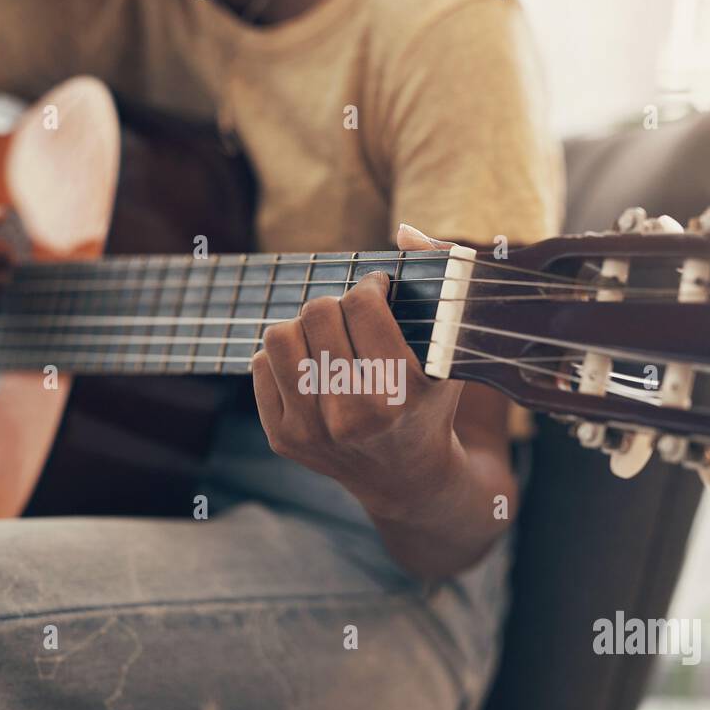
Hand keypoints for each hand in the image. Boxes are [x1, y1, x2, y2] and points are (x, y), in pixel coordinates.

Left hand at [251, 223, 465, 517]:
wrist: (408, 478)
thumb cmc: (431, 401)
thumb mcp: (450, 348)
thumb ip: (442, 279)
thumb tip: (404, 230)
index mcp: (401, 391)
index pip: (362, 305)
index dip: (369, 286)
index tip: (377, 290)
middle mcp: (354, 417)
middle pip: (317, 313)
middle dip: (336, 303)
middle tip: (351, 315)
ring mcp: (314, 431)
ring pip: (278, 337)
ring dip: (302, 327)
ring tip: (325, 336)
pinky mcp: (284, 440)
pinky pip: (258, 366)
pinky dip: (281, 357)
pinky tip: (311, 367)